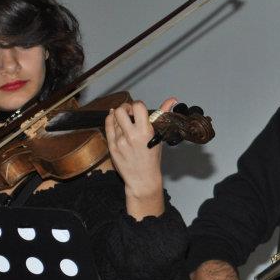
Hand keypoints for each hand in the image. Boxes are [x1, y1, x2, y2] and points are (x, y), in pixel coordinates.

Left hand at [106, 97, 176, 217]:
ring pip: (114, 117)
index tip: (139, 109)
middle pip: (122, 110)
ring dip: (119, 117)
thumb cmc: (152, 159)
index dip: (137, 105)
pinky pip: (108, 126)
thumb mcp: (159, 136)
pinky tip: (116, 122)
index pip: (137, 106)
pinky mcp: (112, 146)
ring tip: (125, 122)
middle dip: (125, 108)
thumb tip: (172, 100)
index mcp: (146, 132)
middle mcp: (132, 136)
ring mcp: (120, 141)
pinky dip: (111, 120)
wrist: (142, 179)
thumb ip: (162, 116)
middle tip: (129, 113)